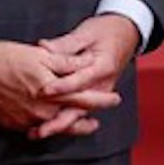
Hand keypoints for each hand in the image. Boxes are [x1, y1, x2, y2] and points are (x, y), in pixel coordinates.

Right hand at [0, 38, 118, 136]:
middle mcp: (42, 110)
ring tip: (80, 126)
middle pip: (72, 119)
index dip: (101, 100)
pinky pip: (35, 129)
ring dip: (69, 126)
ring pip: (54, 127)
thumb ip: (65, 62)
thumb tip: (86, 64)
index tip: (114, 99)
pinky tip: (48, 124)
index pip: (84, 99)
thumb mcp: (39, 55)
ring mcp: (27, 120)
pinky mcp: (12, 125)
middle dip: (87, 120)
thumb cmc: (4, 57)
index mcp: (51, 91)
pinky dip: (46, 127)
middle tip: (97, 121)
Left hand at [32, 14, 142, 139]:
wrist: (125, 35)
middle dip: (59, 120)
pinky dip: (63, 122)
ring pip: (78, 115)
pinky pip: (78, 113)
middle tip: (40, 128)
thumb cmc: (106, 31)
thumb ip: (66, 44)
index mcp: (102, 67)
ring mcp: (98, 94)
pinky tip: (45, 127)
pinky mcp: (93, 97)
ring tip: (38, 133)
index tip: (44, 90)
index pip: (79, 80)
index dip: (61, 87)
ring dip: (58, 125)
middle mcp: (102, 86)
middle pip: (80, 108)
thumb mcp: (87, 33)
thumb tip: (44, 47)